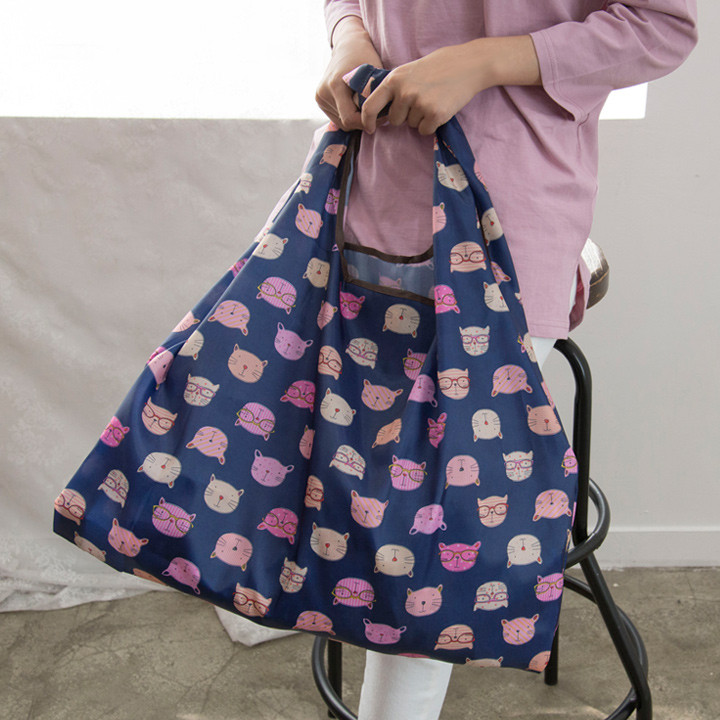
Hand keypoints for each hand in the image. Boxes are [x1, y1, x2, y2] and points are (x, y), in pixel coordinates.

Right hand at [315, 16, 384, 130]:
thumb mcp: (373, 75)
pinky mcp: (319, 99)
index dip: (367, 122)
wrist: (349, 44)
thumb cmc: (365, 57)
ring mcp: (319, 96)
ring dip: (356, 120)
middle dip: (362, 122)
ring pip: (341, 123)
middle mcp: (323, 92)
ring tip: (366, 108)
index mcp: (335, 84)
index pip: (350, 118)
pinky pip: (337, 117)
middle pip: (345, 123)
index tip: (381, 119)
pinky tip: (357, 105)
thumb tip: (379, 119)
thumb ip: (374, 97)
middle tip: (377, 115)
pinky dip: (349, 116)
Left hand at [360, 36, 540, 135]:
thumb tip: (377, 111)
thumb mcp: (408, 70)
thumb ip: (393, 87)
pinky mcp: (435, 114)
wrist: (468, 64)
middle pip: (394, 120)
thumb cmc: (438, 66)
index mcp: (394, 79)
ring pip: (411, 125)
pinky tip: (440, 107)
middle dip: (405, 116)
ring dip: (421, 118)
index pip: (370, 106)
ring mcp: (419, 104)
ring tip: (433, 99)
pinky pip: (425, 130)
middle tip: (421, 99)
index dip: (367, 120)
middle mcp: (404, 92)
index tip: (370, 128)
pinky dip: (432, 123)